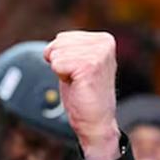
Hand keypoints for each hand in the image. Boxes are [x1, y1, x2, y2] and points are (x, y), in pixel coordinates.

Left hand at [43, 31, 120, 159]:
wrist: (95, 122)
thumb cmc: (84, 96)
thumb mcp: (78, 64)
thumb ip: (71, 49)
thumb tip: (54, 42)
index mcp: (103, 39)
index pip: (61, 38)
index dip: (62, 59)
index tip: (78, 74)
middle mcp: (104, 42)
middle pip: (57, 43)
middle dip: (60, 64)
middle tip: (77, 80)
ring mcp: (98, 53)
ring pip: (56, 54)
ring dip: (62, 72)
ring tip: (78, 83)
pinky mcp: (89, 66)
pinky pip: (57, 64)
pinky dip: (61, 77)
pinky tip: (77, 86)